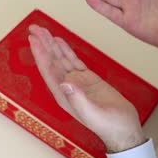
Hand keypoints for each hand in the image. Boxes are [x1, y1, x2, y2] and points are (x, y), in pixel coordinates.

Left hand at [28, 24, 146, 152]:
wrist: (124, 128)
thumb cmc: (110, 126)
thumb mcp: (93, 114)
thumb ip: (79, 100)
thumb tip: (65, 83)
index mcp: (65, 97)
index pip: (49, 72)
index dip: (41, 55)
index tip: (34, 40)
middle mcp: (68, 88)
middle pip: (52, 62)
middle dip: (43, 45)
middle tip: (35, 28)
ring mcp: (78, 83)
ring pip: (62, 60)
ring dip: (52, 45)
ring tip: (44, 31)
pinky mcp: (89, 80)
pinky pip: (75, 62)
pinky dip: (67, 51)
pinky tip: (60, 42)